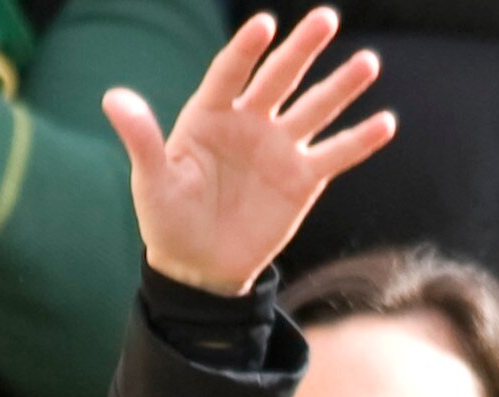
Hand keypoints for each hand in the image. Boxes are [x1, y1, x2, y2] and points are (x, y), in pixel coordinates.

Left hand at [105, 8, 392, 296]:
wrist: (198, 268)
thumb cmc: (168, 220)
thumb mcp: (152, 181)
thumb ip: (141, 138)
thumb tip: (113, 98)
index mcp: (210, 114)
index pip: (230, 73)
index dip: (245, 50)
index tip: (263, 26)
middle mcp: (249, 122)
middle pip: (279, 78)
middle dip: (302, 50)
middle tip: (327, 19)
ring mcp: (279, 148)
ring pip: (314, 109)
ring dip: (341, 87)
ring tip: (368, 63)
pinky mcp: (302, 180)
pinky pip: (334, 155)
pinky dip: (359, 141)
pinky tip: (385, 123)